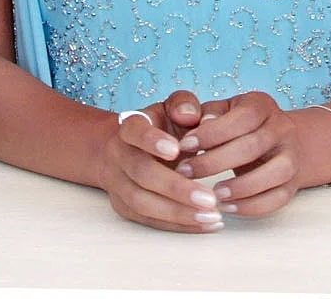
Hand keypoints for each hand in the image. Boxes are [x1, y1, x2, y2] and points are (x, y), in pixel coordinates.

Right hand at [101, 91, 223, 232]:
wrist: (128, 149)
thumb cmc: (160, 127)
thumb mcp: (172, 108)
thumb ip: (183, 105)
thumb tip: (190, 115)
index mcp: (130, 127)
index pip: (135, 132)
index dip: (153, 141)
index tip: (176, 150)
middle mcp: (119, 156)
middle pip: (142, 174)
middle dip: (176, 188)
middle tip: (210, 198)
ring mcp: (118, 184)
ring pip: (143, 203)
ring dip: (179, 213)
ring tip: (212, 215)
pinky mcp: (125, 208)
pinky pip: (150, 221)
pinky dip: (179, 225)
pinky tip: (206, 223)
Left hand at [174, 91, 312, 218]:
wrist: (278, 143)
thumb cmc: (238, 127)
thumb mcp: (223, 111)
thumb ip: (206, 114)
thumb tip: (193, 123)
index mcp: (262, 105)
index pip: (242, 117)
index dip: (212, 132)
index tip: (184, 146)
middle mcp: (282, 128)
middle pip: (253, 146)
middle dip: (215, 161)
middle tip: (186, 172)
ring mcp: (291, 156)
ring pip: (274, 173)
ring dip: (241, 187)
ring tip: (212, 194)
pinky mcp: (292, 183)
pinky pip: (277, 198)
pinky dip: (252, 206)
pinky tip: (227, 207)